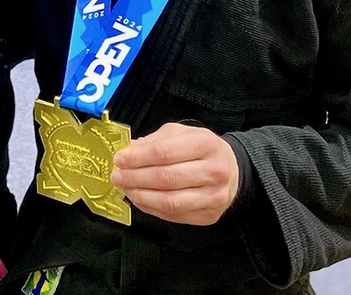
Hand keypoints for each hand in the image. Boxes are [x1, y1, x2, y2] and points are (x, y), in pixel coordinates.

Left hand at [110, 122, 238, 224]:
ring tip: (125, 188)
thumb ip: (154, 141)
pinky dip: (151, 208)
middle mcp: (213, 171)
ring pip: (169, 201)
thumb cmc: (202, 148)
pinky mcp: (209, 216)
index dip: (137, 158)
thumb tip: (128, 151)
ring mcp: (213, 197)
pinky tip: (139, 199)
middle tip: (117, 175)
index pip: (164, 153)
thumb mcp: (180, 133)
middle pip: (165, 178)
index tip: (119, 158)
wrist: (233, 169)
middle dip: (135, 178)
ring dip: (141, 196)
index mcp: (205, 144)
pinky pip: (174, 215)